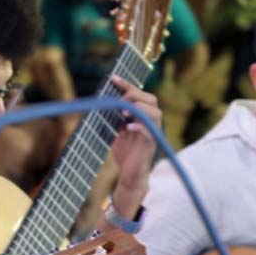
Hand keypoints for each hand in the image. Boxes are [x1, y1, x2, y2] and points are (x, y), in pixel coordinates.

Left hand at [108, 76, 159, 214]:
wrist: (130, 175)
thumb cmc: (125, 153)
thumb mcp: (116, 131)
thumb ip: (112, 117)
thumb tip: (99, 102)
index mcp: (143, 116)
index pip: (141, 95)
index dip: (128, 85)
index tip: (113, 78)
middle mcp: (151, 123)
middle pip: (152, 100)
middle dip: (135, 95)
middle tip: (120, 99)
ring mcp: (153, 134)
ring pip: (156, 114)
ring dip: (139, 109)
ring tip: (123, 113)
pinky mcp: (150, 146)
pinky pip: (150, 133)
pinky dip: (139, 128)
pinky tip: (126, 128)